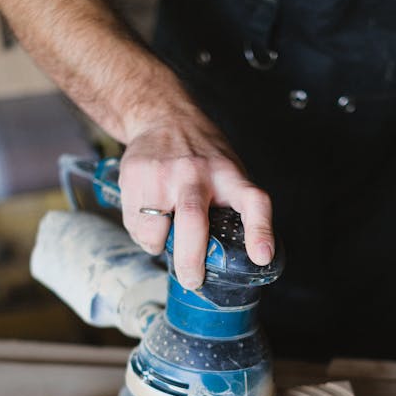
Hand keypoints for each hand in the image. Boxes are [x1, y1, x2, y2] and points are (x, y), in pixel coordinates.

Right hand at [119, 101, 273, 289]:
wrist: (162, 115)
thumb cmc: (202, 154)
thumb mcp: (228, 170)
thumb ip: (233, 205)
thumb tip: (245, 255)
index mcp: (228, 174)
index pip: (252, 201)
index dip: (259, 231)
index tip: (261, 257)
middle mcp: (196, 172)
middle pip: (193, 222)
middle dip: (191, 261)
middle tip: (193, 280)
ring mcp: (162, 173)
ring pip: (154, 230)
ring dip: (157, 246)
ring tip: (163, 238)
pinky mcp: (135, 175)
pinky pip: (134, 223)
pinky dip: (141, 233)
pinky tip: (148, 219)